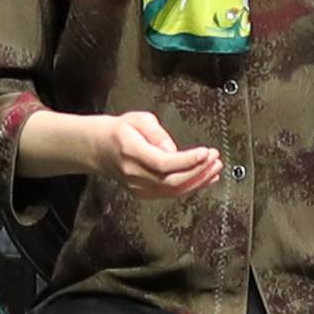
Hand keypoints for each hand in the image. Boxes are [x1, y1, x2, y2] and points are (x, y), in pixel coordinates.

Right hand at [96, 109, 224, 197]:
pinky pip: (170, 194)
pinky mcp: (143, 193)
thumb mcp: (138, 119)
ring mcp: (137, 186)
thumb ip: (158, 134)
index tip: (205, 152)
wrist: (98, 148)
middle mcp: (133, 173)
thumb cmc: (119, 131)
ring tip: (215, 169)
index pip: (162, 162)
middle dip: (198, 171)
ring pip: (173, 191)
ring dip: (198, 181)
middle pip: (171, 180)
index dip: (187, 160)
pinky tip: (204, 179)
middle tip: (215, 159)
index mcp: (130, 151)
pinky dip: (190, 187)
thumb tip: (174, 150)